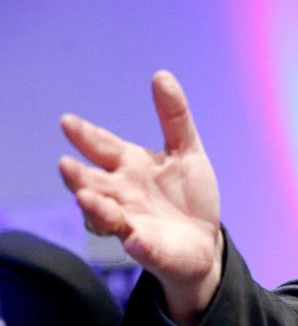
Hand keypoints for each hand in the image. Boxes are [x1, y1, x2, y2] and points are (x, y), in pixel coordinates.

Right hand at [59, 70, 221, 325]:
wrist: (204, 240)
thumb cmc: (188, 195)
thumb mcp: (187, 152)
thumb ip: (174, 118)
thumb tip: (162, 75)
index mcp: (131, 167)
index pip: (103, 148)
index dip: (86, 136)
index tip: (68, 122)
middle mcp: (123, 195)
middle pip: (93, 184)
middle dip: (78, 177)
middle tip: (66, 165)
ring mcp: (133, 224)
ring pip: (106, 218)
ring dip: (96, 209)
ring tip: (87, 199)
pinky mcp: (150, 251)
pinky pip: (142, 249)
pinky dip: (139, 245)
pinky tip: (136, 239)